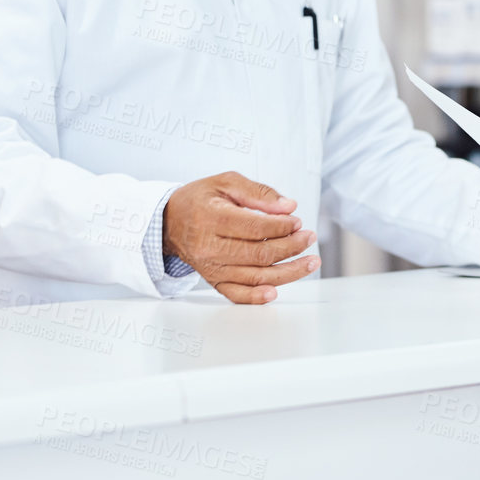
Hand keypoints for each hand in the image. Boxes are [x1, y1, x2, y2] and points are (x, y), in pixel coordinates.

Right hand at [162, 172, 317, 303]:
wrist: (170, 221)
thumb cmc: (200, 199)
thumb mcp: (226, 182)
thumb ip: (259, 192)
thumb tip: (288, 206)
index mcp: (211, 218)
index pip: (254, 227)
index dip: (281, 226)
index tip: (297, 221)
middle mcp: (209, 246)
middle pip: (259, 254)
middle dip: (291, 247)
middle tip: (309, 237)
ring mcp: (210, 267)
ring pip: (254, 276)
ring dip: (288, 272)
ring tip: (310, 262)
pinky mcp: (212, 280)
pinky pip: (236, 294)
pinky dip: (256, 297)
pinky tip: (275, 292)